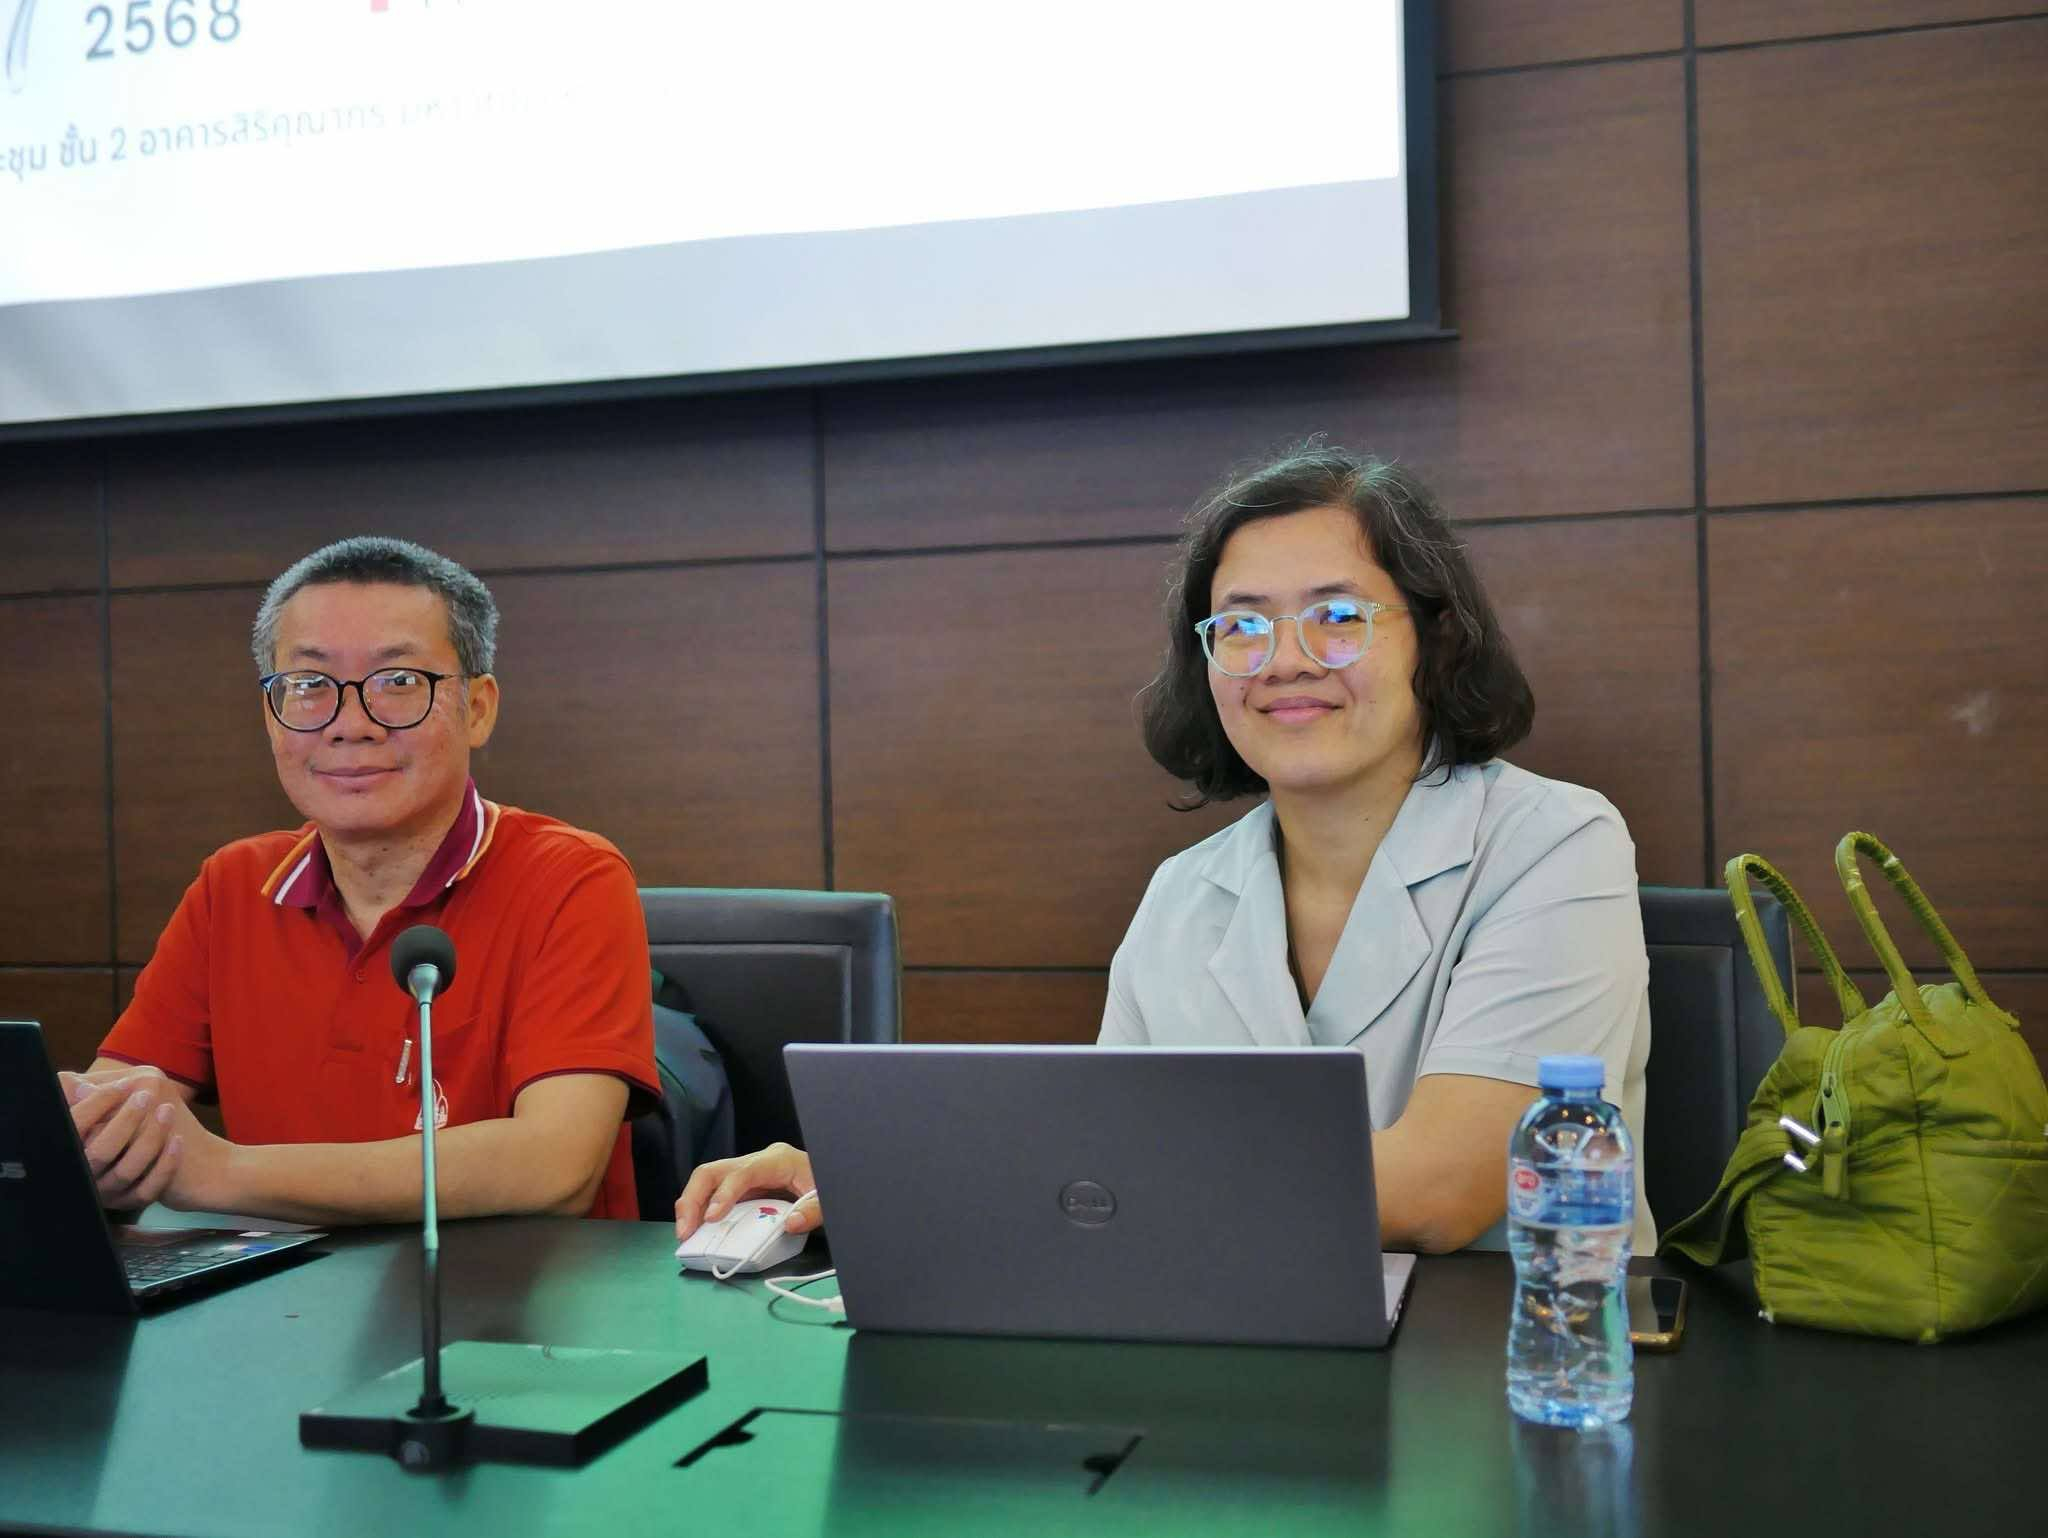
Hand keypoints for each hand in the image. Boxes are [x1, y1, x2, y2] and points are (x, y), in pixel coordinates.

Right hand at [61, 1067, 182, 1210]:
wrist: (167, 1152)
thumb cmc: (121, 1116)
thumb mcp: (106, 1100)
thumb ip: (92, 1092)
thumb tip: (83, 1089)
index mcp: (71, 1146)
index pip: (75, 1126)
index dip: (96, 1104)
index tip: (122, 1085)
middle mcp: (85, 1173)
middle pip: (99, 1153)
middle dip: (125, 1122)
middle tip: (146, 1095)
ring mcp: (108, 1190)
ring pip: (125, 1172)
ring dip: (150, 1138)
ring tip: (167, 1109)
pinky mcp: (130, 1201)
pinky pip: (147, 1190)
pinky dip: (165, 1165)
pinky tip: (177, 1140)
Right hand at [675, 1142, 819, 1240]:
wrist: (823, 1175)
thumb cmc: (821, 1181)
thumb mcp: (825, 1196)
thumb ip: (812, 1210)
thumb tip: (791, 1224)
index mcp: (775, 1160)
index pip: (742, 1173)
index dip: (723, 1194)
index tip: (711, 1219)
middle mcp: (754, 1162)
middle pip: (712, 1171)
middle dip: (692, 1199)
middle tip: (685, 1231)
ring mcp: (745, 1173)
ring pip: (707, 1181)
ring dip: (690, 1206)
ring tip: (684, 1234)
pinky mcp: (741, 1187)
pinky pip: (713, 1194)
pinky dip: (700, 1211)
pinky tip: (696, 1230)